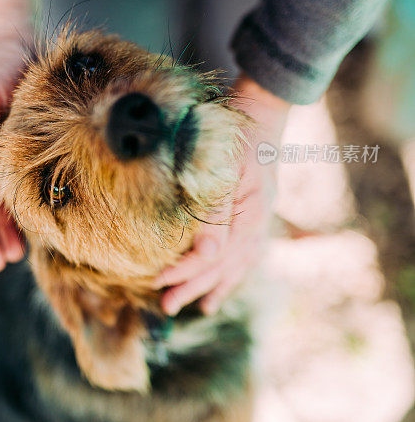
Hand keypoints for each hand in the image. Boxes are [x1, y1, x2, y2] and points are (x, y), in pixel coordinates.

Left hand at [157, 75, 289, 315]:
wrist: (262, 113)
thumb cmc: (233, 133)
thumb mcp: (222, 164)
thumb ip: (215, 209)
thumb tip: (203, 253)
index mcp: (251, 210)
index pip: (215, 252)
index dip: (186, 269)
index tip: (159, 280)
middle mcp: (258, 221)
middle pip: (225, 264)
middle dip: (194, 286)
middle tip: (165, 306)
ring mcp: (260, 221)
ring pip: (236, 265)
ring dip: (212, 287)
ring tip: (191, 307)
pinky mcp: (256, 218)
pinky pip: (245, 257)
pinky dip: (230, 277)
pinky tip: (216, 295)